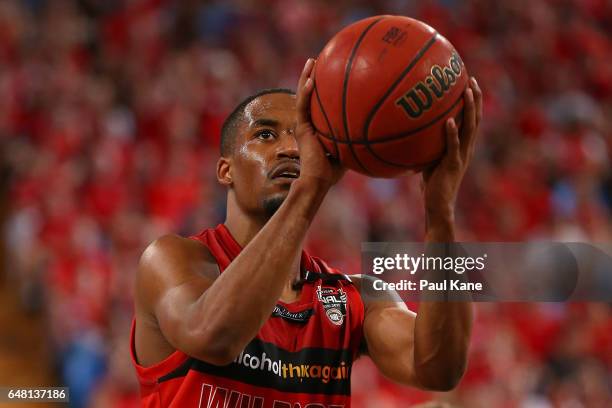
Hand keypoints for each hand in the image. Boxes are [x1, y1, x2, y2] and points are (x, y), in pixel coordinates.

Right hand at [295, 58, 345, 187]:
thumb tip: (380, 129)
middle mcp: (309, 122)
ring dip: (306, 77)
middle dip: (314, 75)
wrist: (319, 180)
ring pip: (302, 95)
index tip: (332, 71)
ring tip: (311, 61)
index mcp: (318, 125)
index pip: (320, 101)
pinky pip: (303, 107)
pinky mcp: (301, 128)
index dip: (324, 86)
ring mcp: (304, 124)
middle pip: (310, 93)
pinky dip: (306, 93)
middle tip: (320, 59)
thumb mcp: (351, 148)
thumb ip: (358, 136)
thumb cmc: (335, 170)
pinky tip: (311, 81)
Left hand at [422, 77, 481, 224]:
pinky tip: (448, 121)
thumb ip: (426, 142)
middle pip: (475, 119)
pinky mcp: (452, 165)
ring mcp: (461, 156)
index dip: (473, 101)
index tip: (469, 81)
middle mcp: (466, 148)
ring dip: (469, 109)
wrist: (438, 205)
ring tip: (466, 92)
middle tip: (471, 79)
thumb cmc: (431, 182)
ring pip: (469, 129)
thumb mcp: (429, 157)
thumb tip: (409, 126)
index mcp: (463, 146)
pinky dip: (452, 133)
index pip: (472, 119)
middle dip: (475, 98)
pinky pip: (453, 147)